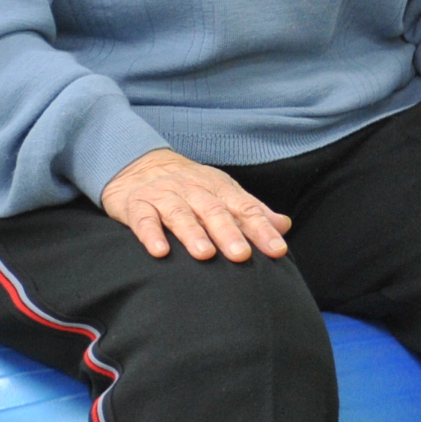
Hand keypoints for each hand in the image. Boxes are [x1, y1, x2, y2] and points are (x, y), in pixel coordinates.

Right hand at [102, 148, 289, 260]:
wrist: (139, 165)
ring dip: (192, 234)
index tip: (277, 250)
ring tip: (205, 254)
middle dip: (229, 233)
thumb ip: (252, 211)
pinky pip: (143, 219)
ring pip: (180, 214)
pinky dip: (151, 234)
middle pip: (214, 211)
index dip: (262, 229)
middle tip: (241, 255)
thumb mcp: (223, 193)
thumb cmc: (190, 188)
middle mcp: (193, 189)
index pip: (245, 208)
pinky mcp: (136, 204)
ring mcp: (164, 196)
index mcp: (219, 188)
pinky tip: (160, 251)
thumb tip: (284, 226)